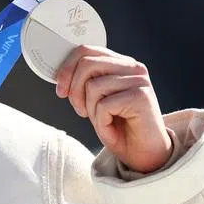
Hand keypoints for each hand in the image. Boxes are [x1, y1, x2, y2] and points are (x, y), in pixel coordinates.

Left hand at [55, 46, 172, 172]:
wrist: (142, 152)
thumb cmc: (118, 127)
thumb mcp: (94, 100)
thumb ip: (84, 82)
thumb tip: (61, 74)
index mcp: (121, 63)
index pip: (87, 51)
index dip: (66, 69)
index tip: (61, 90)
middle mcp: (132, 67)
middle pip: (86, 64)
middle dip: (74, 90)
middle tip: (80, 110)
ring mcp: (139, 80)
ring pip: (93, 86)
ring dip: (90, 109)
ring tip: (103, 119)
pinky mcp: (141, 97)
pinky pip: (104, 105)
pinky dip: (101, 121)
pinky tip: (112, 125)